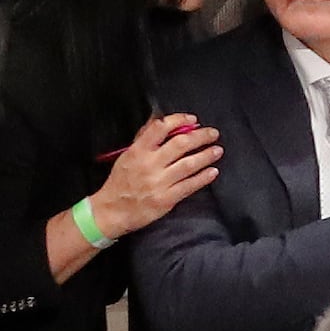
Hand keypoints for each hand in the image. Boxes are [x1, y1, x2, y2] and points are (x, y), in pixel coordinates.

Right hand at [90, 112, 226, 236]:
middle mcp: (149, 164)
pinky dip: (203, 177)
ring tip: (217, 150)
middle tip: (213, 133)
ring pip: (189, 164)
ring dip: (206, 155)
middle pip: (181, 144)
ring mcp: (159, 182)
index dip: (179, 120)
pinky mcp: (166, 199)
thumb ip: (144, 138)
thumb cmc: (120, 182)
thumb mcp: (127, 155)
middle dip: (201, 136)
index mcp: (138, 151)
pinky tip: (213, 172)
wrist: (112, 211)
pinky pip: (189, 186)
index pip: (160, 127)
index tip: (192, 119)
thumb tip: (160, 120)